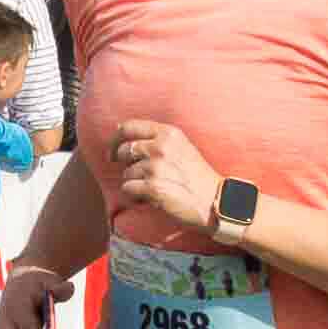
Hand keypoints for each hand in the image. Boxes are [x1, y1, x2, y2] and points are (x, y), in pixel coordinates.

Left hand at [104, 115, 223, 234]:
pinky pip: (128, 189)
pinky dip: (135, 197)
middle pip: (124, 151)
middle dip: (126, 166)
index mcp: (168, 133)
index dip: (115, 140)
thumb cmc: (197, 176)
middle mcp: (161, 147)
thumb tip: (121, 132)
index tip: (112, 153)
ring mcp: (156, 167)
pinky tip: (150, 199)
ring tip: (154, 190)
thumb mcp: (181, 147)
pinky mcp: (153, 187)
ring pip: (126, 173)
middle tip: (142, 177)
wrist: (215, 201)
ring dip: (135, 184)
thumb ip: (156, 139)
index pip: (128, 127)